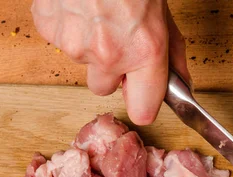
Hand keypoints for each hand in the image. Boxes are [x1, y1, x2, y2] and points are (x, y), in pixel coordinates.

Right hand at [31, 0, 190, 124]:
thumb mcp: (163, 14)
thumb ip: (171, 53)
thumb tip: (181, 82)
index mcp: (145, 50)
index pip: (144, 111)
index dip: (143, 103)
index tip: (142, 95)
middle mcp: (110, 54)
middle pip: (103, 88)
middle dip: (110, 70)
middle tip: (116, 39)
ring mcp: (76, 44)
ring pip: (81, 63)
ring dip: (88, 46)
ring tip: (97, 13)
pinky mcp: (51, 29)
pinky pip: (60, 41)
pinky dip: (68, 27)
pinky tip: (79, 7)